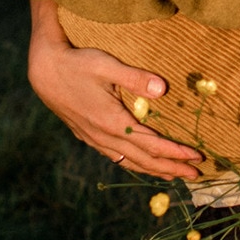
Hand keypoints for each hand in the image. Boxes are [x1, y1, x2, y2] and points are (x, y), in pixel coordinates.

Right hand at [28, 0, 203, 179]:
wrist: (43, 71)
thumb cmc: (77, 64)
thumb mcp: (106, 66)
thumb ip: (135, 78)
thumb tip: (163, 89)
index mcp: (112, 122)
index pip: (152, 144)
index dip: (175, 152)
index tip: (196, 157)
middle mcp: (104, 136)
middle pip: (144, 159)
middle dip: (171, 168)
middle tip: (196, 174)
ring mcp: (94, 138)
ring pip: (129, 162)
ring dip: (153, 170)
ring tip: (173, 176)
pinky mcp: (87, 135)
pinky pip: (115, 156)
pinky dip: (134, 164)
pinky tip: (140, 164)